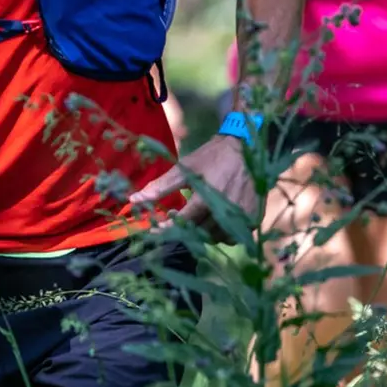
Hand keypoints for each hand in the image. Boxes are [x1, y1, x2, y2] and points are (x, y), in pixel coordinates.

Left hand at [127, 133, 257, 235]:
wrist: (247, 148)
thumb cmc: (212, 157)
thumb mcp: (184, 169)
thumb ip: (160, 187)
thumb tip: (134, 200)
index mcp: (207, 199)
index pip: (182, 224)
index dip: (166, 228)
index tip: (154, 228)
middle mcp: (225, 212)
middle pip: (198, 233)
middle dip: (183, 229)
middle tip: (177, 216)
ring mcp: (241, 218)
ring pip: (215, 238)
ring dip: (202, 232)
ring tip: (196, 217)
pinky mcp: (252, 220)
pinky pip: (232, 237)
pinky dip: (221, 233)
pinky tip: (215, 220)